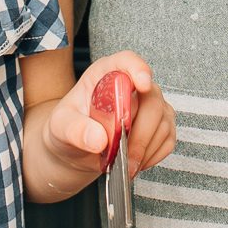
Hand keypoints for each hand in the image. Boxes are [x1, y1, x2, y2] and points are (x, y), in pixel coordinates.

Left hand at [41, 50, 176, 182]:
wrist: (75, 151)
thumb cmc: (67, 130)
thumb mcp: (60, 127)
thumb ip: (75, 129)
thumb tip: (98, 139)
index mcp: (106, 74)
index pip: (127, 61)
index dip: (138, 69)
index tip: (142, 84)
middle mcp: (132, 85)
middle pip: (151, 98)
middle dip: (140, 133)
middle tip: (123, 157)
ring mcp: (151, 105)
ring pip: (163, 122)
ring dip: (144, 149)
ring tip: (123, 166)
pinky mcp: (161, 125)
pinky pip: (167, 140)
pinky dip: (153, 156)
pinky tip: (134, 163)